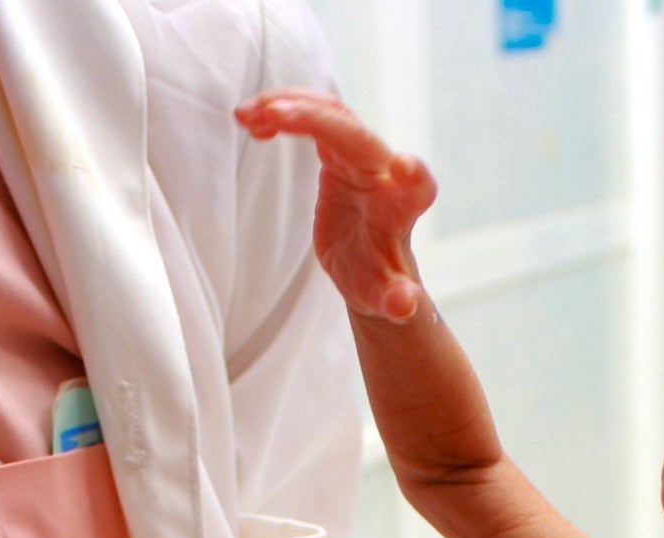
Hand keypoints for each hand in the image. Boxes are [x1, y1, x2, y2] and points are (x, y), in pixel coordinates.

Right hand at [236, 91, 437, 322]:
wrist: (370, 267)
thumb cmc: (380, 284)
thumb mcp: (385, 299)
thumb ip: (395, 301)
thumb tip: (404, 307)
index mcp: (400, 211)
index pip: (417, 188)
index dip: (414, 176)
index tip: (405, 167)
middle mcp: (383, 175)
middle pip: (357, 136)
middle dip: (319, 120)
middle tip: (274, 115)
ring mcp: (360, 158)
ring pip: (331, 114)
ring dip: (290, 105)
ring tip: (246, 115)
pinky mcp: (339, 151)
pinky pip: (314, 116)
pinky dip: (281, 112)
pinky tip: (249, 120)